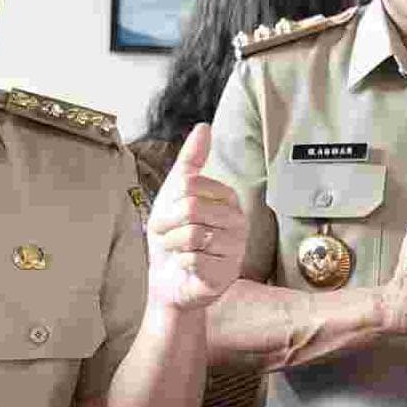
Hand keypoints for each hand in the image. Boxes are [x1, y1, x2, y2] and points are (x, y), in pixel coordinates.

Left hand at [144, 122, 246, 311]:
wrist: (167, 280)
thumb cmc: (173, 236)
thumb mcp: (175, 194)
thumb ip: (191, 161)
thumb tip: (204, 126)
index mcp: (228, 198)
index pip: (191, 186)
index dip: (169, 203)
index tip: (169, 216)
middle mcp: (238, 221)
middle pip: (192, 209)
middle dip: (168, 225)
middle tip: (168, 236)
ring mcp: (236, 249)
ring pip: (193, 235)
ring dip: (173, 244)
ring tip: (177, 250)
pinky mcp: (227, 273)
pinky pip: (195, 259)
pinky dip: (181, 263)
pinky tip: (187, 266)